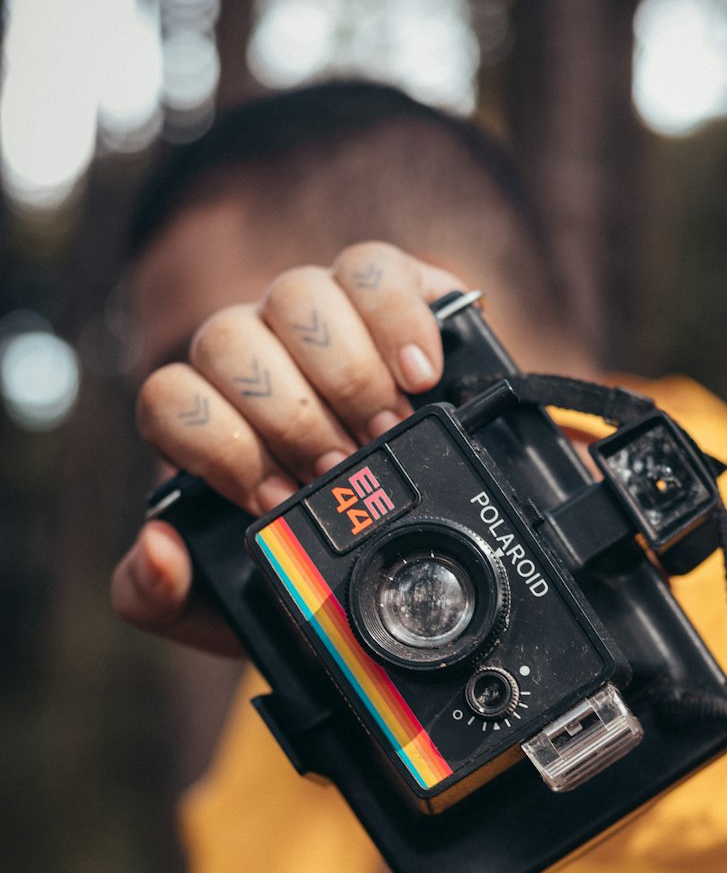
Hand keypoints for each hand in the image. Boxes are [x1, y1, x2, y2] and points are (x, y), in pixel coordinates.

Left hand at [111, 243, 464, 652]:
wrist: (405, 548)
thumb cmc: (307, 552)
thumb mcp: (221, 603)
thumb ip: (157, 596)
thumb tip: (157, 548)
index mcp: (204, 413)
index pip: (170, 397)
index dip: (224, 449)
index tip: (277, 499)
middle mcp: (251, 351)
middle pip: (230, 341)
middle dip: (292, 419)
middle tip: (338, 470)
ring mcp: (316, 313)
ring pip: (297, 297)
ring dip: (347, 375)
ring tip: (384, 433)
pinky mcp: (388, 288)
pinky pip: (374, 269)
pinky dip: (401, 322)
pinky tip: (423, 377)